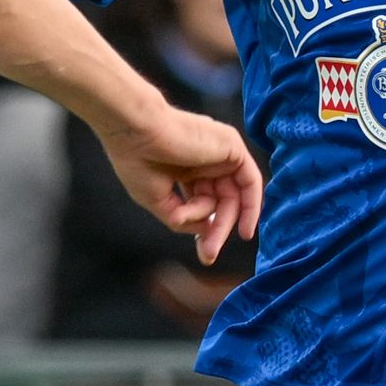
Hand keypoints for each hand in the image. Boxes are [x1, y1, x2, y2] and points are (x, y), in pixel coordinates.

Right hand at [101, 103, 262, 264]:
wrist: (134, 130)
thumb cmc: (137, 160)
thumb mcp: (159, 201)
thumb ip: (184, 218)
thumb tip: (207, 232)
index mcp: (183, 168)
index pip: (204, 202)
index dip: (204, 228)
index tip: (203, 253)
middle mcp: (204, 160)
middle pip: (221, 202)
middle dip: (216, 230)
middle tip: (208, 255)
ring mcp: (218, 152)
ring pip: (233, 196)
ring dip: (223, 222)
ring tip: (208, 239)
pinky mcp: (231, 146)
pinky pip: (250, 181)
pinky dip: (251, 206)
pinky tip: (245, 230)